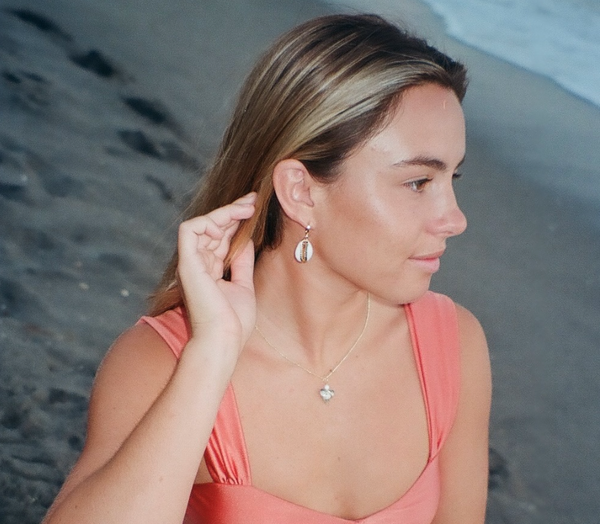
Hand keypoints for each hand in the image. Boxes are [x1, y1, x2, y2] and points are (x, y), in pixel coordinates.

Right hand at [176, 193, 256, 351]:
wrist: (224, 339)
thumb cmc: (233, 321)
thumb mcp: (243, 285)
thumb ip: (242, 262)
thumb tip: (246, 241)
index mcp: (210, 270)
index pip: (220, 236)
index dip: (235, 219)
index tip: (254, 207)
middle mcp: (198, 264)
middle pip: (212, 227)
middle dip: (233, 210)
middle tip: (254, 200)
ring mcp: (191, 263)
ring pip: (201, 224)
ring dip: (224, 213)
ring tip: (246, 209)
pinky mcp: (187, 263)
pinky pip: (190, 231)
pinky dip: (208, 222)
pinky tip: (228, 224)